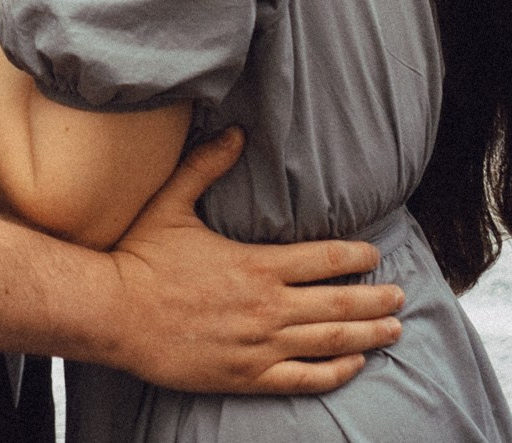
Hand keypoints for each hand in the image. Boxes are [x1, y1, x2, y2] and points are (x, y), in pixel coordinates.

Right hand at [99, 130, 403, 395]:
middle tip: (400, 296)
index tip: (375, 255)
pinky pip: (304, 378)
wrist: (111, 314)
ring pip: (331, 341)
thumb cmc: (138, 257)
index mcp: (255, 264)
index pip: (324, 258)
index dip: (356, 256)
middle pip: (340, 303)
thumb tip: (237, 133)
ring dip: (368, 335)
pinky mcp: (247, 375)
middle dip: (377, 299)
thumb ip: (207, 166)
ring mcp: (259, 345)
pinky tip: (354, 365)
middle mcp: (266, 306)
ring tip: (393, 329)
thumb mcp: (171, 203)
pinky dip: (336, 372)